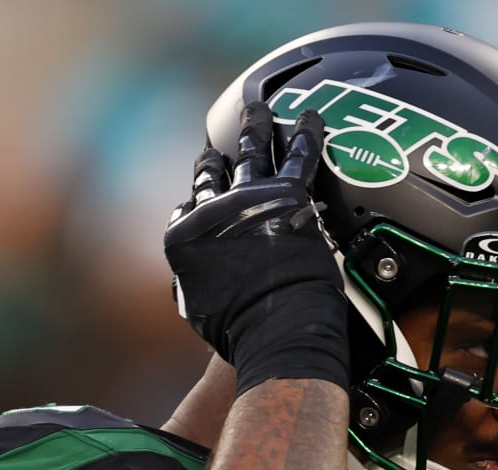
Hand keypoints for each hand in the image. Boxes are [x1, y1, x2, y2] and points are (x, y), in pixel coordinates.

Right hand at [163, 102, 345, 386]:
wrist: (273, 326)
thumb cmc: (238, 332)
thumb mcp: (198, 312)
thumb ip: (192, 287)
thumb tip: (190, 281)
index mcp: (186, 237)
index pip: (189, 209)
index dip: (198, 200)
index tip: (202, 193)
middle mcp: (213, 210)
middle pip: (212, 175)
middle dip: (213, 158)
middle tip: (215, 143)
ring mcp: (250, 198)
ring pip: (251, 153)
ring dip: (254, 128)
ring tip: (257, 109)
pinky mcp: (287, 196)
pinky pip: (298, 157)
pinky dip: (305, 135)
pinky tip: (311, 117)